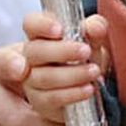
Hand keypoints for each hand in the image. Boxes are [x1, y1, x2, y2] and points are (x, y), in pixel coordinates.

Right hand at [21, 10, 111, 125]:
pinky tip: (88, 89)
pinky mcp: (40, 101)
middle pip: (35, 51)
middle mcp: (30, 56)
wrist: (88, 84)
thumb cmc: (85, 56)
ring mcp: (31, 80)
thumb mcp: (93, 40)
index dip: (41, 25)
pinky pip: (51, 98)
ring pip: (44, 77)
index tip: (59, 30)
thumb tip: (95, 26)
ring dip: (72, 74)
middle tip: (86, 51)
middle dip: (62, 51)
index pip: (31, 24)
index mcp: (40, 34)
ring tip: (94, 71)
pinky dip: (72, 93)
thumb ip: (95, 29)